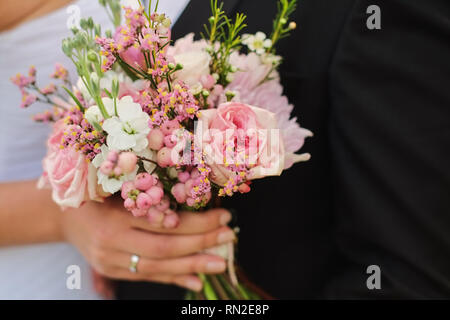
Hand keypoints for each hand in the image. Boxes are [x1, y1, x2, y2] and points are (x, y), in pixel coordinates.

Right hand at [60, 198, 233, 290]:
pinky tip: (196, 281)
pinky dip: (173, 278)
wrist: (62, 215)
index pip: (166, 224)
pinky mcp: (111, 271)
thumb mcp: (120, 185)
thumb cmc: (97, 192)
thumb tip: (193, 199)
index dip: (198, 222)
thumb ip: (150, 195)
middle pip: (165, 247)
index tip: (224, 215)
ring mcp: (110, 261)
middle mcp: (112, 243)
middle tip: (229, 237)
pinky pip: (146, 277)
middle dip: (202, 243)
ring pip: (158, 267)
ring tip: (220, 262)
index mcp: (116, 216)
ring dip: (193, 265)